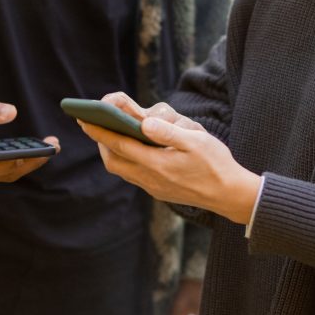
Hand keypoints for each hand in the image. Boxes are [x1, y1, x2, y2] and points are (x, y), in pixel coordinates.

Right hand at [0, 94, 58, 188]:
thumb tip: (12, 112)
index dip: (22, 159)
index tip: (43, 148)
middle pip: (7, 173)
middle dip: (33, 159)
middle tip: (55, 145)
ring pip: (6, 175)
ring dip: (29, 162)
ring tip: (50, 146)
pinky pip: (2, 173)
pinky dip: (19, 163)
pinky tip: (36, 150)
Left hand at [76, 92, 260, 224]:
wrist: (230, 194)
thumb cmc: (216, 164)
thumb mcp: (196, 141)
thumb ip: (168, 132)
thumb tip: (144, 122)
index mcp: (157, 164)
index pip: (120, 145)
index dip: (100, 132)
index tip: (84, 120)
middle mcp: (150, 178)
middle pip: (114, 162)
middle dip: (101, 143)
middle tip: (94, 125)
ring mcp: (154, 187)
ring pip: (122, 170)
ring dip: (113, 153)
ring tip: (109, 135)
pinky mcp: (160, 191)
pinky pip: (134, 176)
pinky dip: (126, 161)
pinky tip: (132, 150)